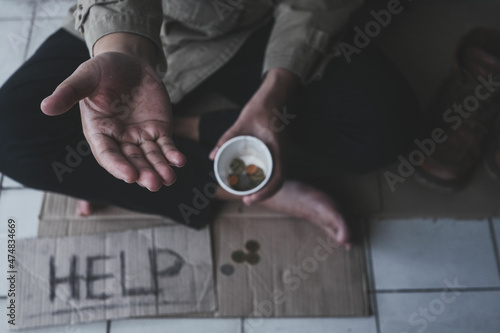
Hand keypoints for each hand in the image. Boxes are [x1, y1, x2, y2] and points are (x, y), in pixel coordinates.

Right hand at [41, 34, 184, 190]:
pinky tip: (180, 161)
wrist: (129, 60)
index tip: (130, 176)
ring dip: (160, 169)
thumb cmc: (103, 69)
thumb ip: (69, 93)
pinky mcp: (158, 130)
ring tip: (169, 179)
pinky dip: (172, 154)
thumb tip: (45, 107)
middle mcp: (119, 138)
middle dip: (143, 173)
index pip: (107, 154)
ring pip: (150, 158)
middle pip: (132, 161)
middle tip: (154, 184)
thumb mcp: (85, 77)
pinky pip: (166, 146)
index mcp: (98, 131)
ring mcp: (140, 136)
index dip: (118, 166)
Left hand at [209, 68, 298, 204]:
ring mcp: (281, 153)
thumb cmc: (260, 108)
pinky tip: (253, 181)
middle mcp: (282, 154)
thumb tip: (211, 156)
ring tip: (249, 195)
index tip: (250, 198)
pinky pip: (274, 169)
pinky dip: (265, 179)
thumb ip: (226, 139)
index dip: (265, 192)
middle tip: (246, 200)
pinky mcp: (277, 151)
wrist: (273, 97)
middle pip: (278, 182)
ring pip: (277, 177)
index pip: (278, 178)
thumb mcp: (241, 123)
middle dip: (264, 194)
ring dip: (265, 188)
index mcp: (278, 149)